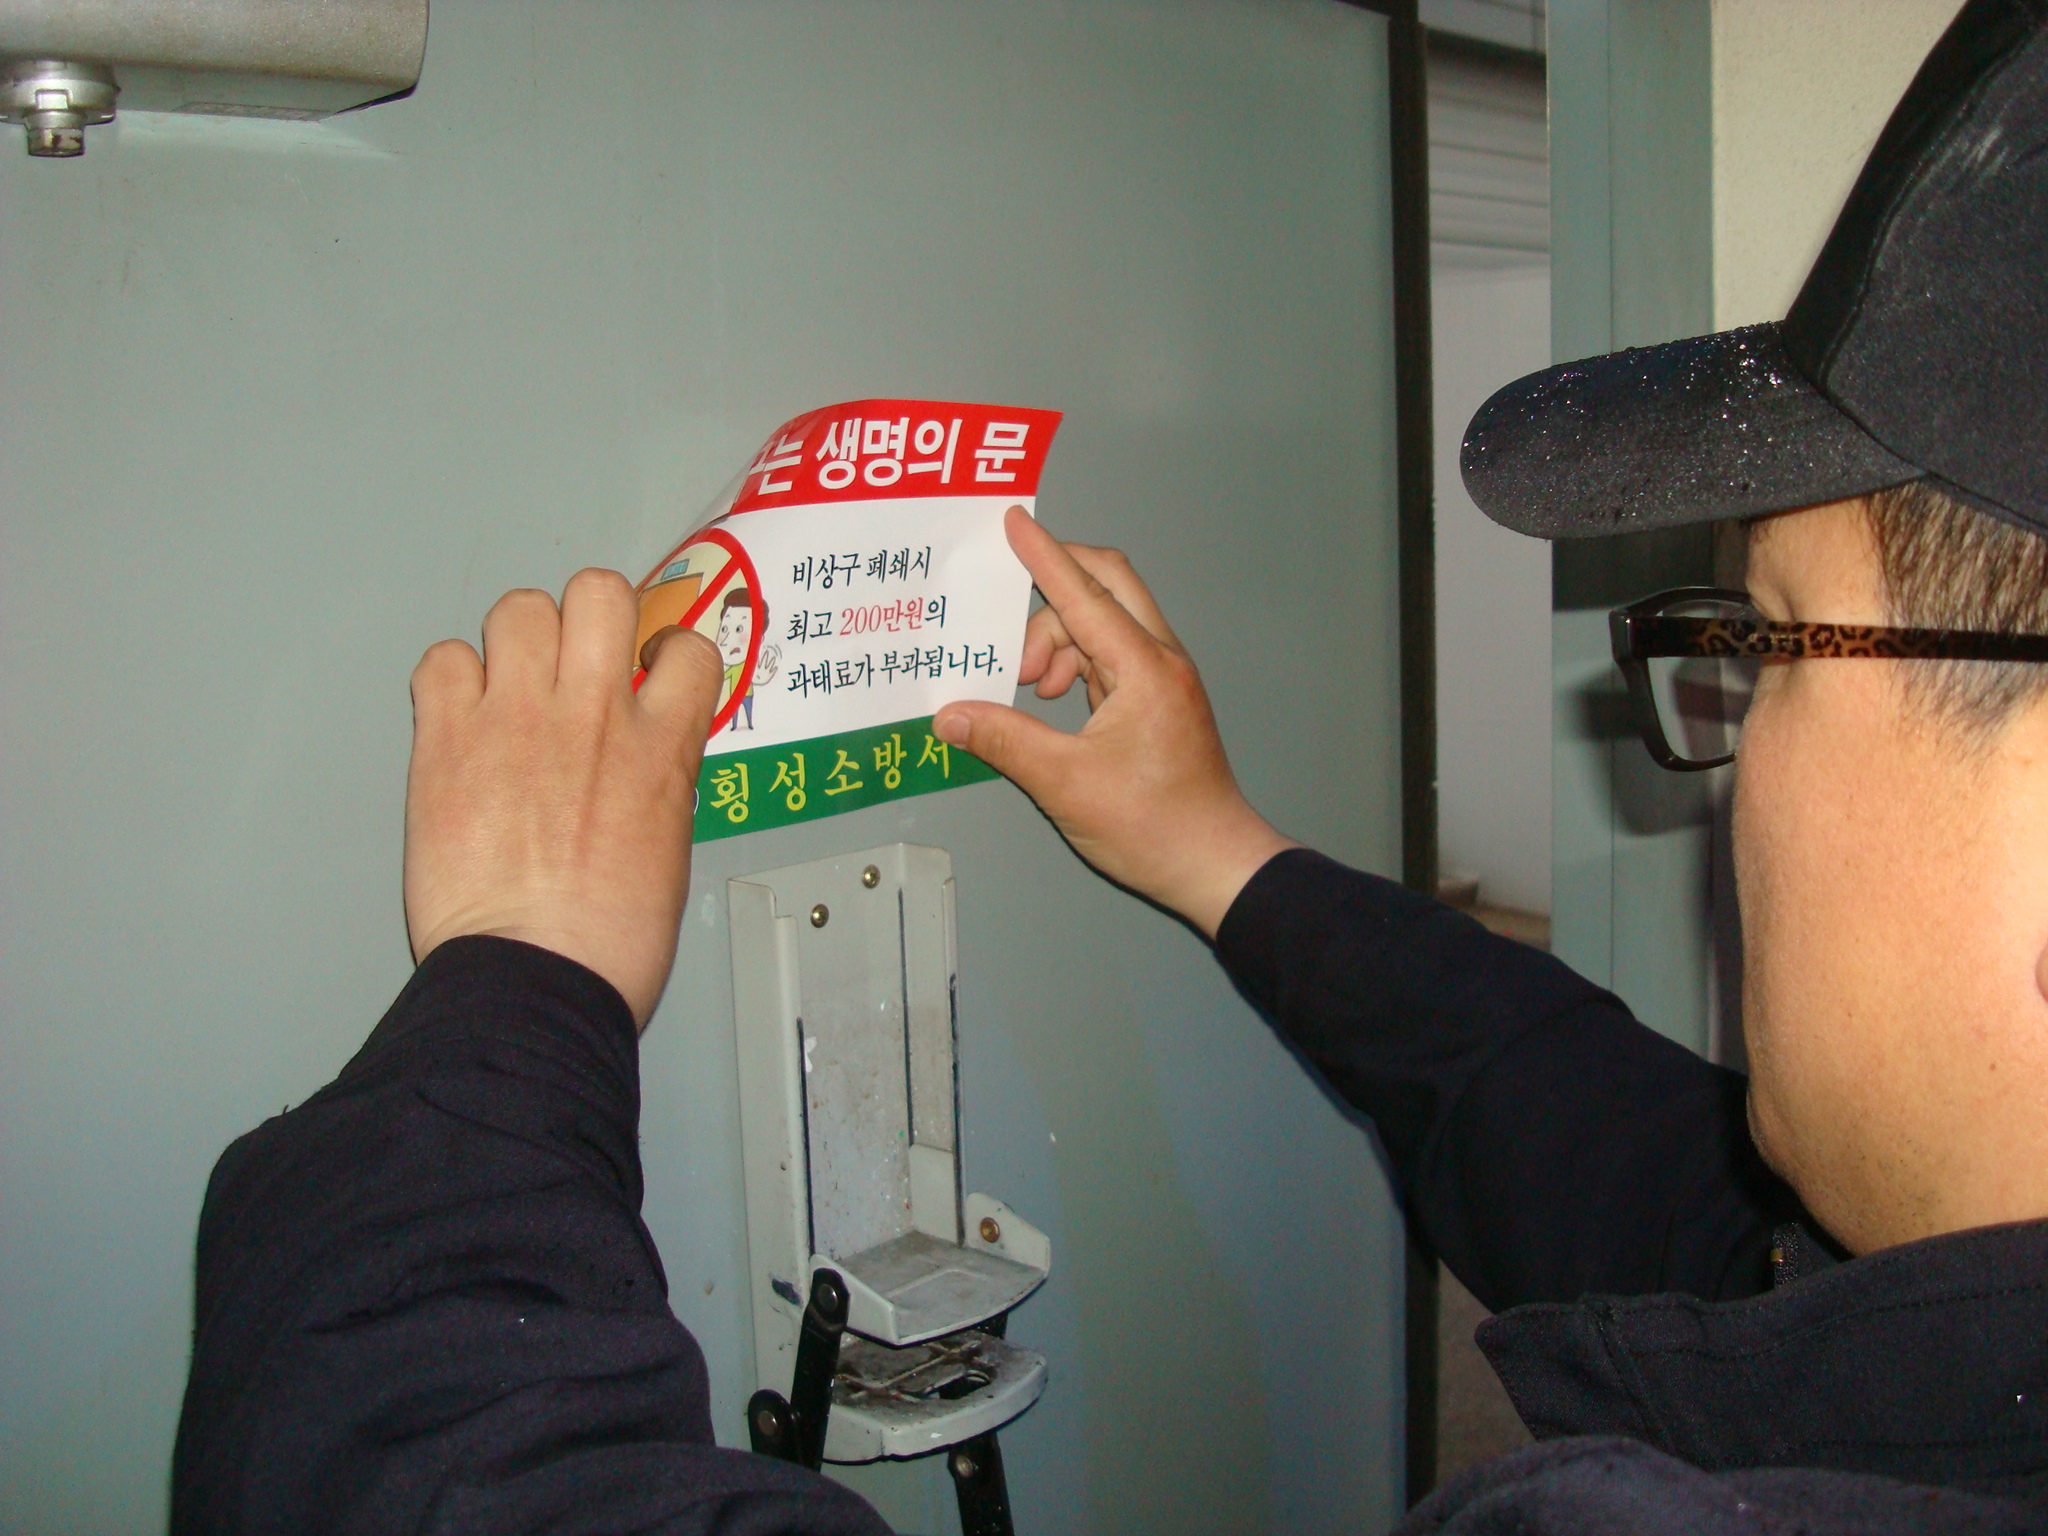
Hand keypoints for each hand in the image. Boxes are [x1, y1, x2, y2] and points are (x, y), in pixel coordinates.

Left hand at [405, 569, 723, 1026]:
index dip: (666, 653)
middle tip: (573, 662)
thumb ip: (654, 784)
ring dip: (517, 640)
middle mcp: (595, 713)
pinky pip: (441, 660)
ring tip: (510, 684)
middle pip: (598, 591)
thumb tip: (632, 769)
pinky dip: (449, 680)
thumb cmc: (610, 943)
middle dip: (588, 618)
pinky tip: (458, 717)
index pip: (688, 648)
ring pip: (518, 608)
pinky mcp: (446, 740)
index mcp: (662, 747)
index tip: (649, 672)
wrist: (535, 976)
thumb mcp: (668, 850)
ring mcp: (516, 718)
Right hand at [933, 508, 1295, 938]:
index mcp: (1145, 668)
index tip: (1013, 521)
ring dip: (1059, 640)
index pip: (1084, 593)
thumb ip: (1004, 740)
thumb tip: (952, 716)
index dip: (1043, 555)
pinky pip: (1112, 654)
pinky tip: (1052, 700)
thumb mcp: (1064, 784)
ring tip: (1028, 687)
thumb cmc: (1154, 826)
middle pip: (1107, 586)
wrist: (1214, 862)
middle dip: (1051, 591)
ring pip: (1105, 622)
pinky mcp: (1160, 699)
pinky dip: (1077, 663)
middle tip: (1006, 623)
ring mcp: (1164, 678)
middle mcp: (1161, 660)